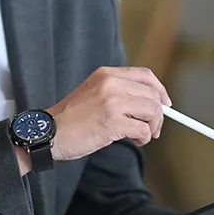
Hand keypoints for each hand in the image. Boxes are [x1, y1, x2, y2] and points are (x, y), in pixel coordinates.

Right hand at [47, 67, 170, 161]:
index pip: (145, 75)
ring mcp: (112, 102)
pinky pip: (143, 129)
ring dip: (151, 128)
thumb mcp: (94, 93)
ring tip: (140, 136)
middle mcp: (111, 84)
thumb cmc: (70, 119)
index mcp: (106, 74)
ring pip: (151, 111)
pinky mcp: (113, 122)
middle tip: (152, 128)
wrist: (48, 133)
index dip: (159, 90)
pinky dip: (143, 138)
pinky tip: (133, 141)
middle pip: (152, 94)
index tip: (165, 104)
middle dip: (158, 114)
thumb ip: (119, 93)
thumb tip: (151, 104)